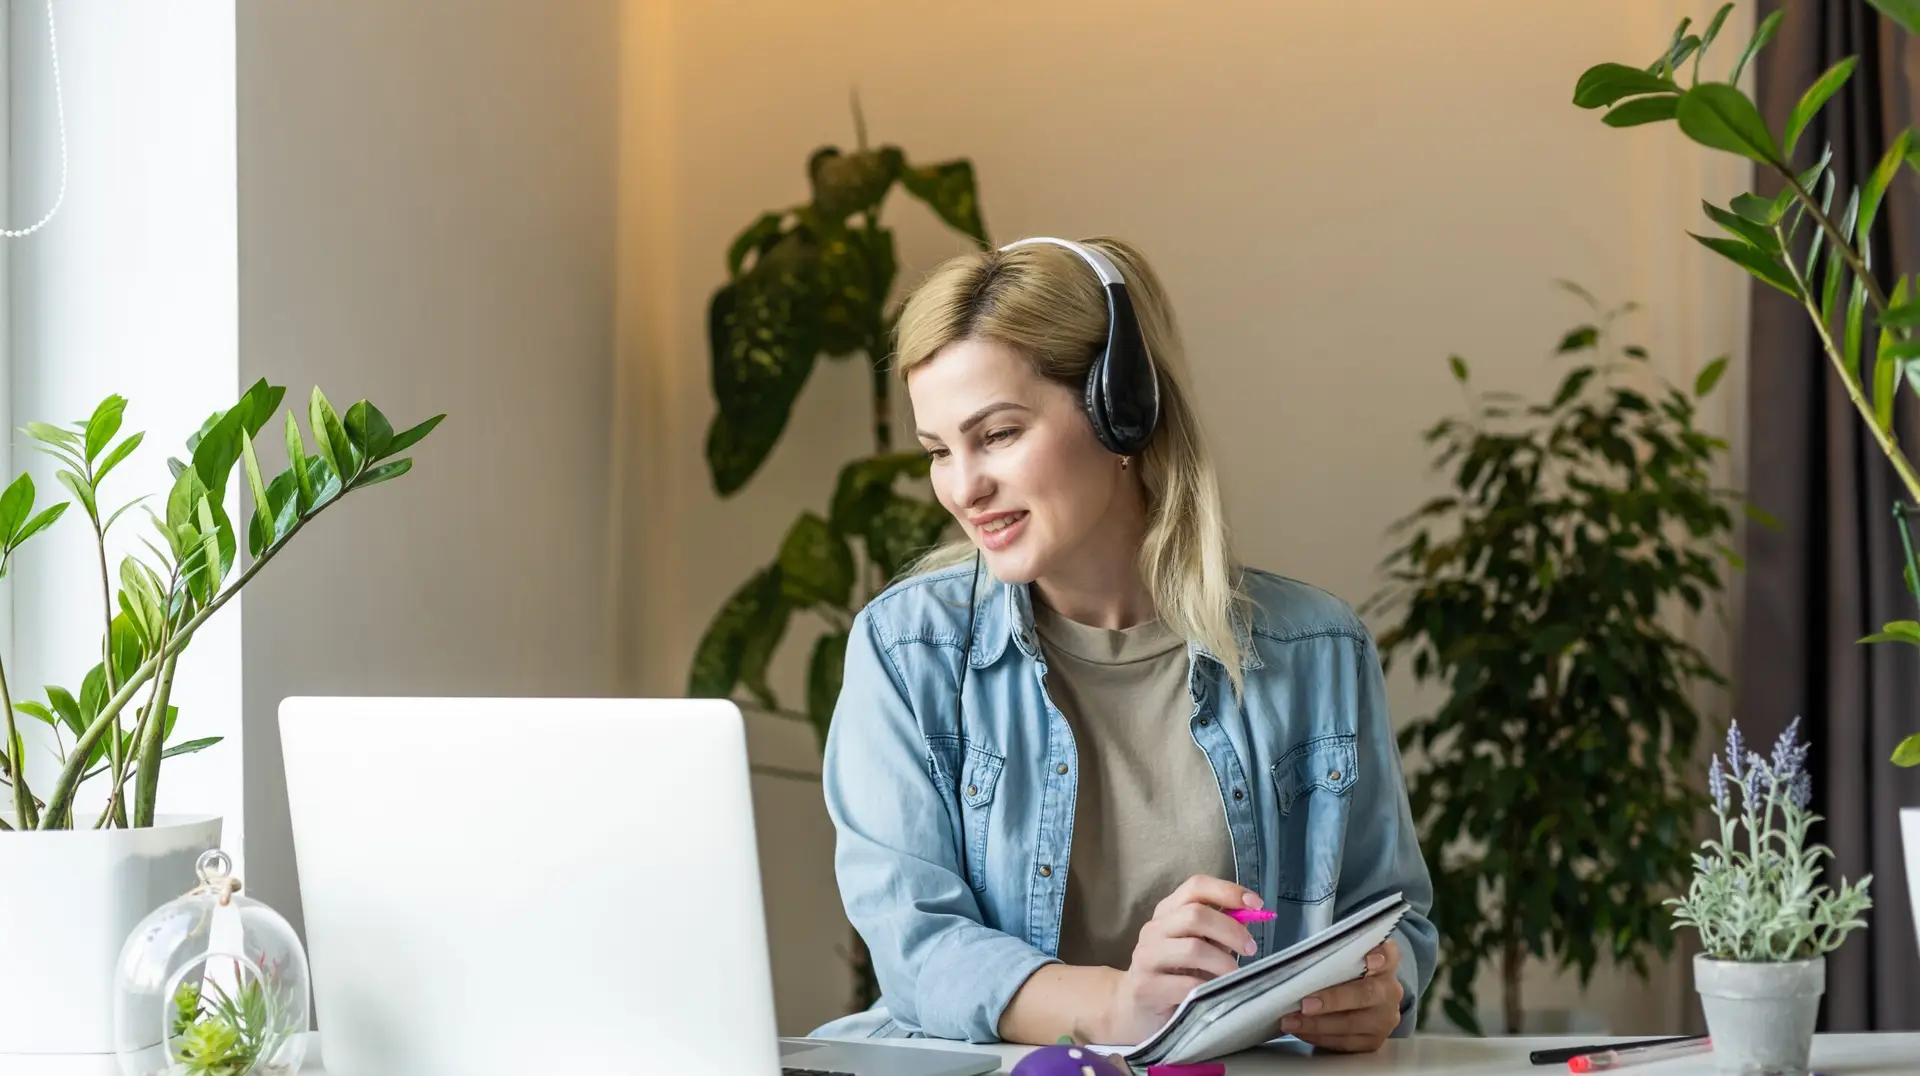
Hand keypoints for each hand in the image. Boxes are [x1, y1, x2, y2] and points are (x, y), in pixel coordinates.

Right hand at [1101, 875, 1262, 1045]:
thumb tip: (1250, 917)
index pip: (1196, 886)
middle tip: (1250, 948)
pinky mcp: (1146, 988)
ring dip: (1223, 962)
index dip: (1228, 891)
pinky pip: (1187, 984)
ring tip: (1234, 975)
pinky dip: (1208, 987)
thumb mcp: (1195, 945)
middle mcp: (1154, 929)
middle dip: (1231, 930)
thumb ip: (1216, 930)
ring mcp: (1147, 957)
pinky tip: (1214, 993)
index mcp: (1167, 912)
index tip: (1256, 904)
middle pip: (1196, 915)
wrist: (1134, 1010)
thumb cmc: (1174, 975)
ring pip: (1193, 948)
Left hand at [1280, 939, 1403, 1052]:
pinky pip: (1345, 1043)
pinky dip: (1319, 1037)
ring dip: (1317, 1024)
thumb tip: (1303, 958)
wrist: (1358, 997)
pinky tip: (1301, 1031)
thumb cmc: (1344, 971)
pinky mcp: (1374, 1041)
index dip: (1381, 956)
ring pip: (1352, 1024)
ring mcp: (1385, 1019)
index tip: (1369, 960)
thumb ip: (1332, 952)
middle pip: (1367, 994)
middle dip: (1333, 1000)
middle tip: (1305, 1004)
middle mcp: (1390, 991)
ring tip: (1291, 1021)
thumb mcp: (1341, 955)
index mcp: (1385, 963)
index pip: (1389, 955)